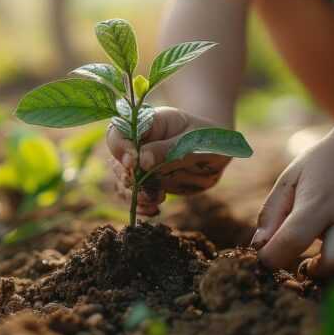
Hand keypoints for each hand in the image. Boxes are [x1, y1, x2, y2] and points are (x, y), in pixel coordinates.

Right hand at [106, 107, 230, 215]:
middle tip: (144, 186)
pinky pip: (134, 196)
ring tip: (156, 200)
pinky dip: (141, 206)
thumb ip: (167, 149)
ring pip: (123, 180)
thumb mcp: (193, 141)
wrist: (217, 150)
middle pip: (116, 160)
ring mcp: (141, 164)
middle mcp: (138, 144)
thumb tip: (141, 161)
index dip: (120, 147)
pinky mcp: (147, 182)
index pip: (119, 132)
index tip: (132, 163)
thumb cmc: (207, 138)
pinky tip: (154, 210)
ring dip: (134, 194)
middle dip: (127, 176)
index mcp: (147, 124)